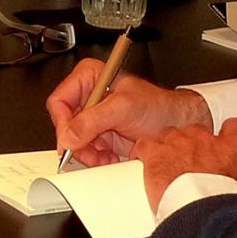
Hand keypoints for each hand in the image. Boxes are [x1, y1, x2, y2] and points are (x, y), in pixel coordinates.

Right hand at [46, 58, 212, 168]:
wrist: (176, 126)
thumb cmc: (158, 106)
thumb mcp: (123, 108)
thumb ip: (93, 120)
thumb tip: (69, 136)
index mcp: (89, 78)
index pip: (60, 101)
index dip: (63, 122)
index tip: (71, 138)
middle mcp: (88, 97)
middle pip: (65, 125)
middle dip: (78, 142)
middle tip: (90, 150)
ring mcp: (93, 118)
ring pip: (73, 142)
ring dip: (87, 153)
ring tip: (104, 156)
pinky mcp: (100, 136)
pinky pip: (86, 152)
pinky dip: (95, 159)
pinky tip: (108, 158)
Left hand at [135, 117, 236, 212]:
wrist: (205, 219)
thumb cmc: (231, 211)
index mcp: (235, 149)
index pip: (234, 127)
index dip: (228, 136)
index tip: (224, 147)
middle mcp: (207, 141)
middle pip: (197, 131)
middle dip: (193, 145)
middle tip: (191, 166)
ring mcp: (180, 144)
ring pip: (169, 135)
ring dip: (167, 149)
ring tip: (167, 170)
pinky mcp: (156, 154)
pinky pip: (145, 145)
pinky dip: (143, 154)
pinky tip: (144, 167)